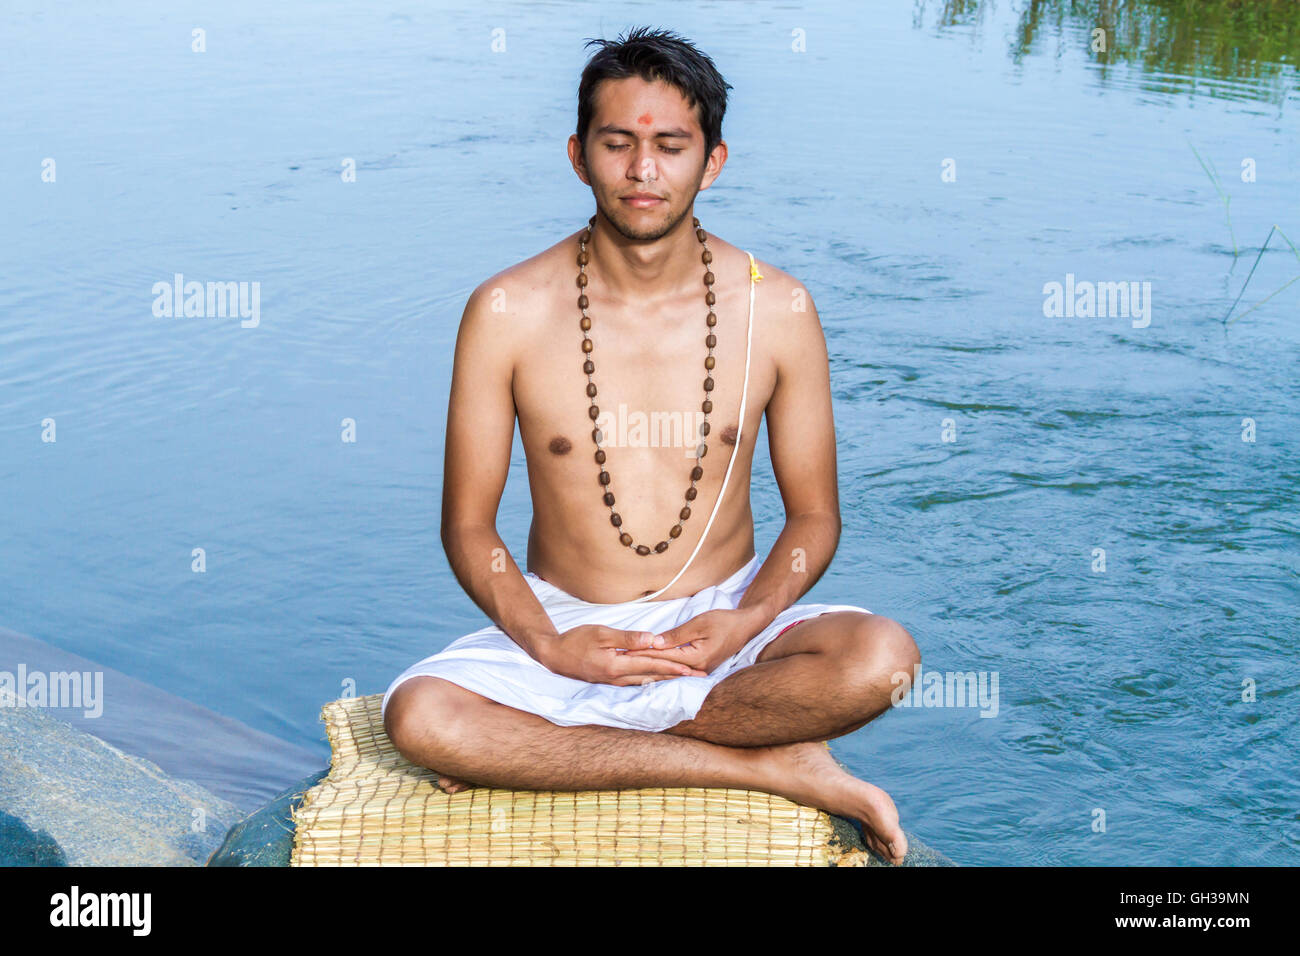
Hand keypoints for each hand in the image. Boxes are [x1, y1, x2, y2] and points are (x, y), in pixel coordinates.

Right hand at [538, 624, 709, 685]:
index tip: (692, 668)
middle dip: (677, 676)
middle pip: (653, 676)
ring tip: (685, 679)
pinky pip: (637, 681)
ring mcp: (614, 681)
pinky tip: (659, 680)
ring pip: (647, 680)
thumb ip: (627, 638)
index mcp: (617, 666)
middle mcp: (618, 678)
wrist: (554, 655)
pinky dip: (652, 680)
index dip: (673, 666)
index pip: (652, 665)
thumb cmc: (576, 640)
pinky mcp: (610, 680)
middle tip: (699, 677)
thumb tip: (652, 639)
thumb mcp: (601, 634)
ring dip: (667, 679)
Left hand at [620, 608, 760, 675]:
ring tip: (631, 665)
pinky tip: (652, 666)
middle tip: (622, 659)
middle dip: (644, 661)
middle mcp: (699, 669)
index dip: (644, 652)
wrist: (746, 626)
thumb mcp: (700, 623)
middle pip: (666, 666)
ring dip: (652, 665)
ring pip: (671, 670)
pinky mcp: (702, 668)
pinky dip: (664, 666)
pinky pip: (678, 669)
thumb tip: (655, 642)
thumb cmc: (724, 621)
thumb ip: (677, 635)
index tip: (626, 650)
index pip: (665, 656)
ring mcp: (701, 671)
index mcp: (698, 658)